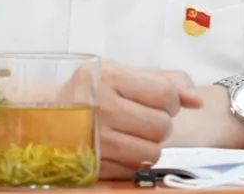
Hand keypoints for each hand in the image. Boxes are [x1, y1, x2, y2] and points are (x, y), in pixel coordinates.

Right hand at [95, 61, 202, 178]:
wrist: (46, 112)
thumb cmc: (92, 89)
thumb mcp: (122, 73)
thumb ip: (163, 82)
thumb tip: (197, 101)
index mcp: (111, 78)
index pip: (166, 95)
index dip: (171, 100)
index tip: (161, 101)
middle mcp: (103, 108)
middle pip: (162, 126)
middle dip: (161, 123)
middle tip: (146, 118)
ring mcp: (96, 139)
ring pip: (152, 152)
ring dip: (150, 144)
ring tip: (135, 133)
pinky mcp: (93, 163)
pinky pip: (134, 169)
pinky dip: (135, 160)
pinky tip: (123, 146)